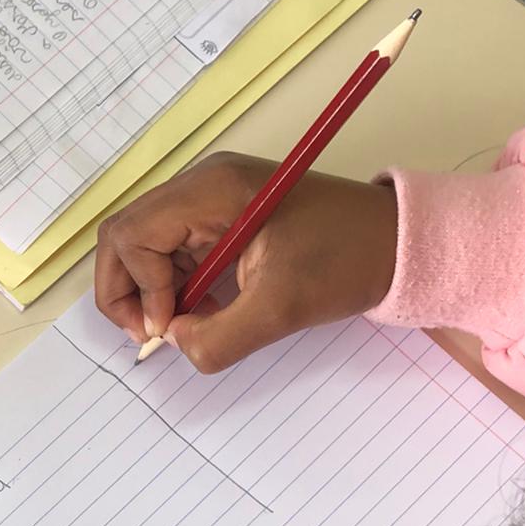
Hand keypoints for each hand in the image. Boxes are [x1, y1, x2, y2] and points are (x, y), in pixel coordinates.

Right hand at [95, 152, 397, 371]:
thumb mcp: (281, 310)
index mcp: (211, 190)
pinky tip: (204, 308)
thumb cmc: (348, 261)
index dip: (136, 289)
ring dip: (152, 289)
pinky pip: (175, 247)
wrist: (398, 240)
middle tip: (152, 334)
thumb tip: (175, 342)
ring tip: (183, 324)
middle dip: (127, 290)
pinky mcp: (224, 213)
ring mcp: (212, 196)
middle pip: (125, 234)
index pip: (130, 234)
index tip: (167, 329)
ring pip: (145, 243)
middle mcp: (203, 183)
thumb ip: (217, 338)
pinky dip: (175, 283)